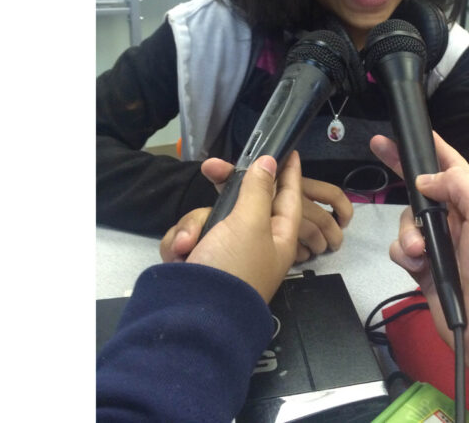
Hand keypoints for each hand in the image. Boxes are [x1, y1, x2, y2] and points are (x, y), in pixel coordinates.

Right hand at [160, 159, 352, 263]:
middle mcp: (252, 244)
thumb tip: (271, 163)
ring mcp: (223, 254)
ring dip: (193, 226)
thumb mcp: (250, 223)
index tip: (289, 152)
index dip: (288, 174)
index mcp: (277, 238)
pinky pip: (188, 238)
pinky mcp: (198, 262)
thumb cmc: (233, 267)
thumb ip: (258, 190)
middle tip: (209, 169)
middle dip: (218, 198)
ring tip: (188, 244)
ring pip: (207, 218)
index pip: (288, 198)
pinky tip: (179, 256)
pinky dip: (180, 244)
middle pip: (238, 203)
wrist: (191, 316)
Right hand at [371, 132, 468, 420]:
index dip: (429, 145)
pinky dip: (403, 253)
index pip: (449, 165)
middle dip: (401, 172)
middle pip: (420, 190)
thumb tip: (423, 179)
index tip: (405, 131)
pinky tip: (416, 263)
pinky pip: (399, 249)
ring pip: (405, 220)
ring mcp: (437, 244)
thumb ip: (458, 184)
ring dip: (407, 231)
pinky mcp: (422, 267)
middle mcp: (455, 219)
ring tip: (420, 249)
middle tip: (377, 147)